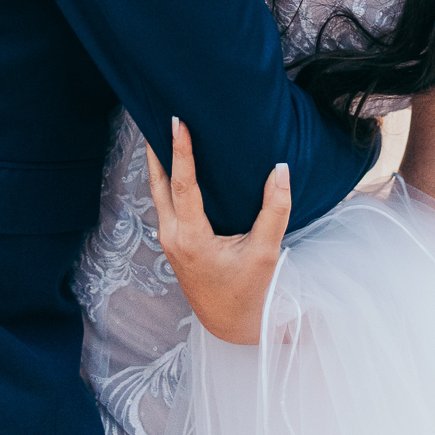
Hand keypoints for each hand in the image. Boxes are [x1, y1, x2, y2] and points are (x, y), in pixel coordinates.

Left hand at [145, 120, 290, 344]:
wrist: (230, 324)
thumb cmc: (250, 291)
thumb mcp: (265, 253)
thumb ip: (275, 210)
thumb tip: (280, 169)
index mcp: (191, 238)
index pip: (183, 185)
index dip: (180, 151)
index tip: (177, 122)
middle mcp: (172, 236)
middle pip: (157, 182)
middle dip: (156, 148)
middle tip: (154, 111)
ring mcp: (168, 240)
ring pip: (157, 191)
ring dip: (158, 161)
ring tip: (159, 129)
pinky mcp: (173, 241)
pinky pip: (164, 201)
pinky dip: (165, 177)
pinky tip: (172, 162)